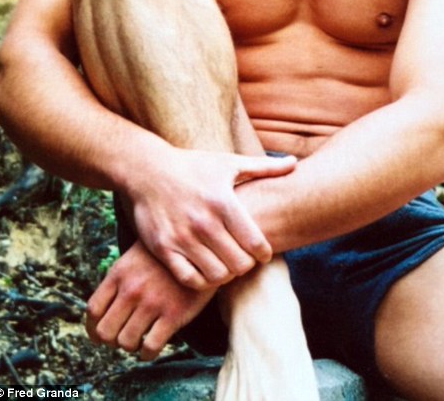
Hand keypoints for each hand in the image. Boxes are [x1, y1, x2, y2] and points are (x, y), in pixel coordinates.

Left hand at [86, 240, 212, 359]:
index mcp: (119, 274)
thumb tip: (100, 312)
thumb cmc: (164, 257)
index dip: (93, 328)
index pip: (93, 310)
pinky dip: (148, 353)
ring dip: (131, 346)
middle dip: (112, 340)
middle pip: (105, 332)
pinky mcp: (174, 314)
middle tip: (122, 337)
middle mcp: (132, 289)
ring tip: (139, 340)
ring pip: (126, 342)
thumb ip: (117, 281)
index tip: (100, 334)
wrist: (200, 248)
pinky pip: (151, 347)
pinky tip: (152, 347)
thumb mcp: (134, 258)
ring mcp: (152, 302)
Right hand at [126, 147, 295, 289]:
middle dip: (247, 265)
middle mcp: (203, 222)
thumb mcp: (229, 163)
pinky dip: (202, 281)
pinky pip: (190, 279)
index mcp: (223, 202)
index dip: (264, 253)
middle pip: (239, 264)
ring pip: (217, 275)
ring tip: (226, 265)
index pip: (256, 243)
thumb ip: (264, 167)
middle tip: (245, 259)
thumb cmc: (194, 166)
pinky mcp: (163, 248)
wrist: (148, 170)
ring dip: (226, 274)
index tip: (263, 252)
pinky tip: (206, 269)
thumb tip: (295, 162)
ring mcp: (182, 237)